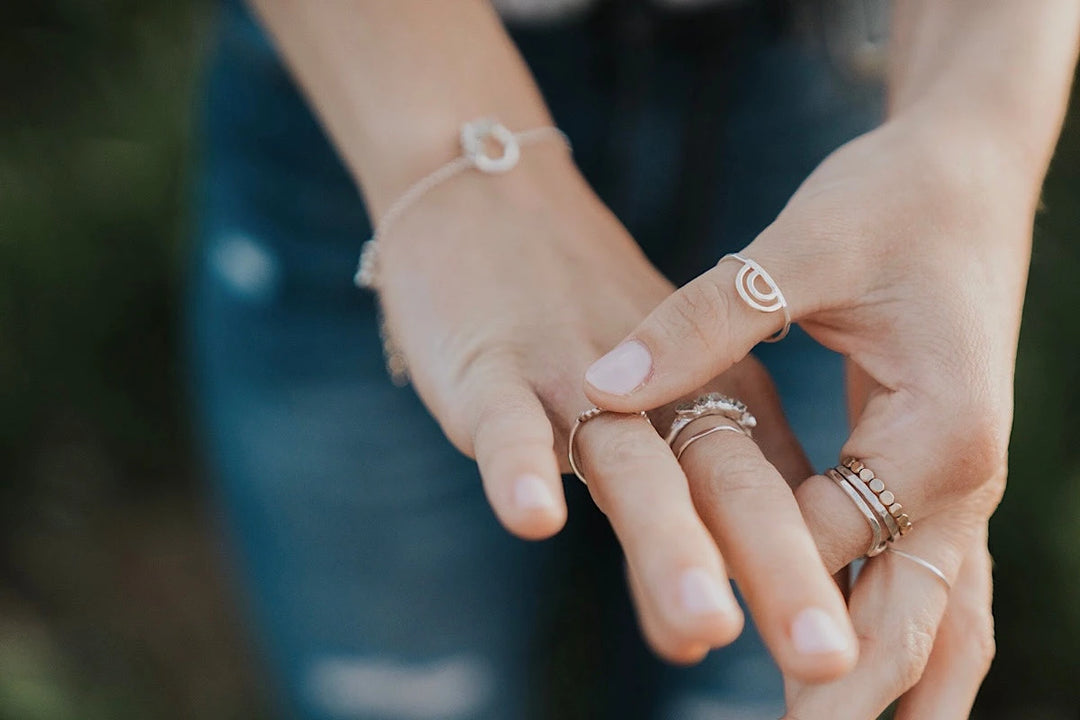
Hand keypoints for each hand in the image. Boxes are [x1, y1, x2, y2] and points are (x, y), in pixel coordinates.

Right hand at [374, 146, 856, 678]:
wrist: (489, 201)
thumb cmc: (578, 310)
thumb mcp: (663, 390)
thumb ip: (711, 469)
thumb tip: (756, 583)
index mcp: (707, 396)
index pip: (772, 495)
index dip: (813, 576)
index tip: (843, 658)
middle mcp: (656, 394)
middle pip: (726, 486)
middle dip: (778, 574)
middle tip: (828, 660)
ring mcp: (570, 380)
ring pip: (629, 466)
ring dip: (667, 543)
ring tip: (705, 624)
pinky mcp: (491, 370)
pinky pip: (508, 426)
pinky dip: (520, 467)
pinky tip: (534, 519)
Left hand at [584, 115, 1026, 714]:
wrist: (966, 171)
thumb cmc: (890, 202)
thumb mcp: (798, 249)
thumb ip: (702, 321)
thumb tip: (602, 386)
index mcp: (938, 427)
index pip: (833, 541)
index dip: (762, 585)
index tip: (695, 633)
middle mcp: (964, 472)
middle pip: (907, 615)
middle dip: (844, 689)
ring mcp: (961, 480)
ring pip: (943, 620)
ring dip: (891, 688)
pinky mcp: (939, 472)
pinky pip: (936, 584)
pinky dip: (907, 643)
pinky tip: (867, 682)